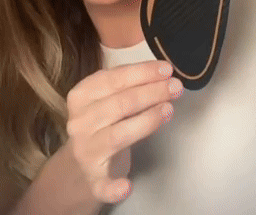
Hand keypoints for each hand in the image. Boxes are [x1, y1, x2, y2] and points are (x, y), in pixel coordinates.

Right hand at [66, 60, 182, 203]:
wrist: (87, 156)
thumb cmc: (107, 117)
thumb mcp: (110, 94)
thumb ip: (132, 82)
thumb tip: (164, 73)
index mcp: (81, 95)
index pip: (114, 78)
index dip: (143, 72)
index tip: (167, 69)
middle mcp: (79, 122)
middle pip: (120, 104)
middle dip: (152, 93)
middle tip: (176, 87)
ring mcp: (85, 150)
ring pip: (118, 134)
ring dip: (147, 121)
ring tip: (169, 110)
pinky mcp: (93, 177)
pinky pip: (102, 184)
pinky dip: (114, 187)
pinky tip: (127, 186)